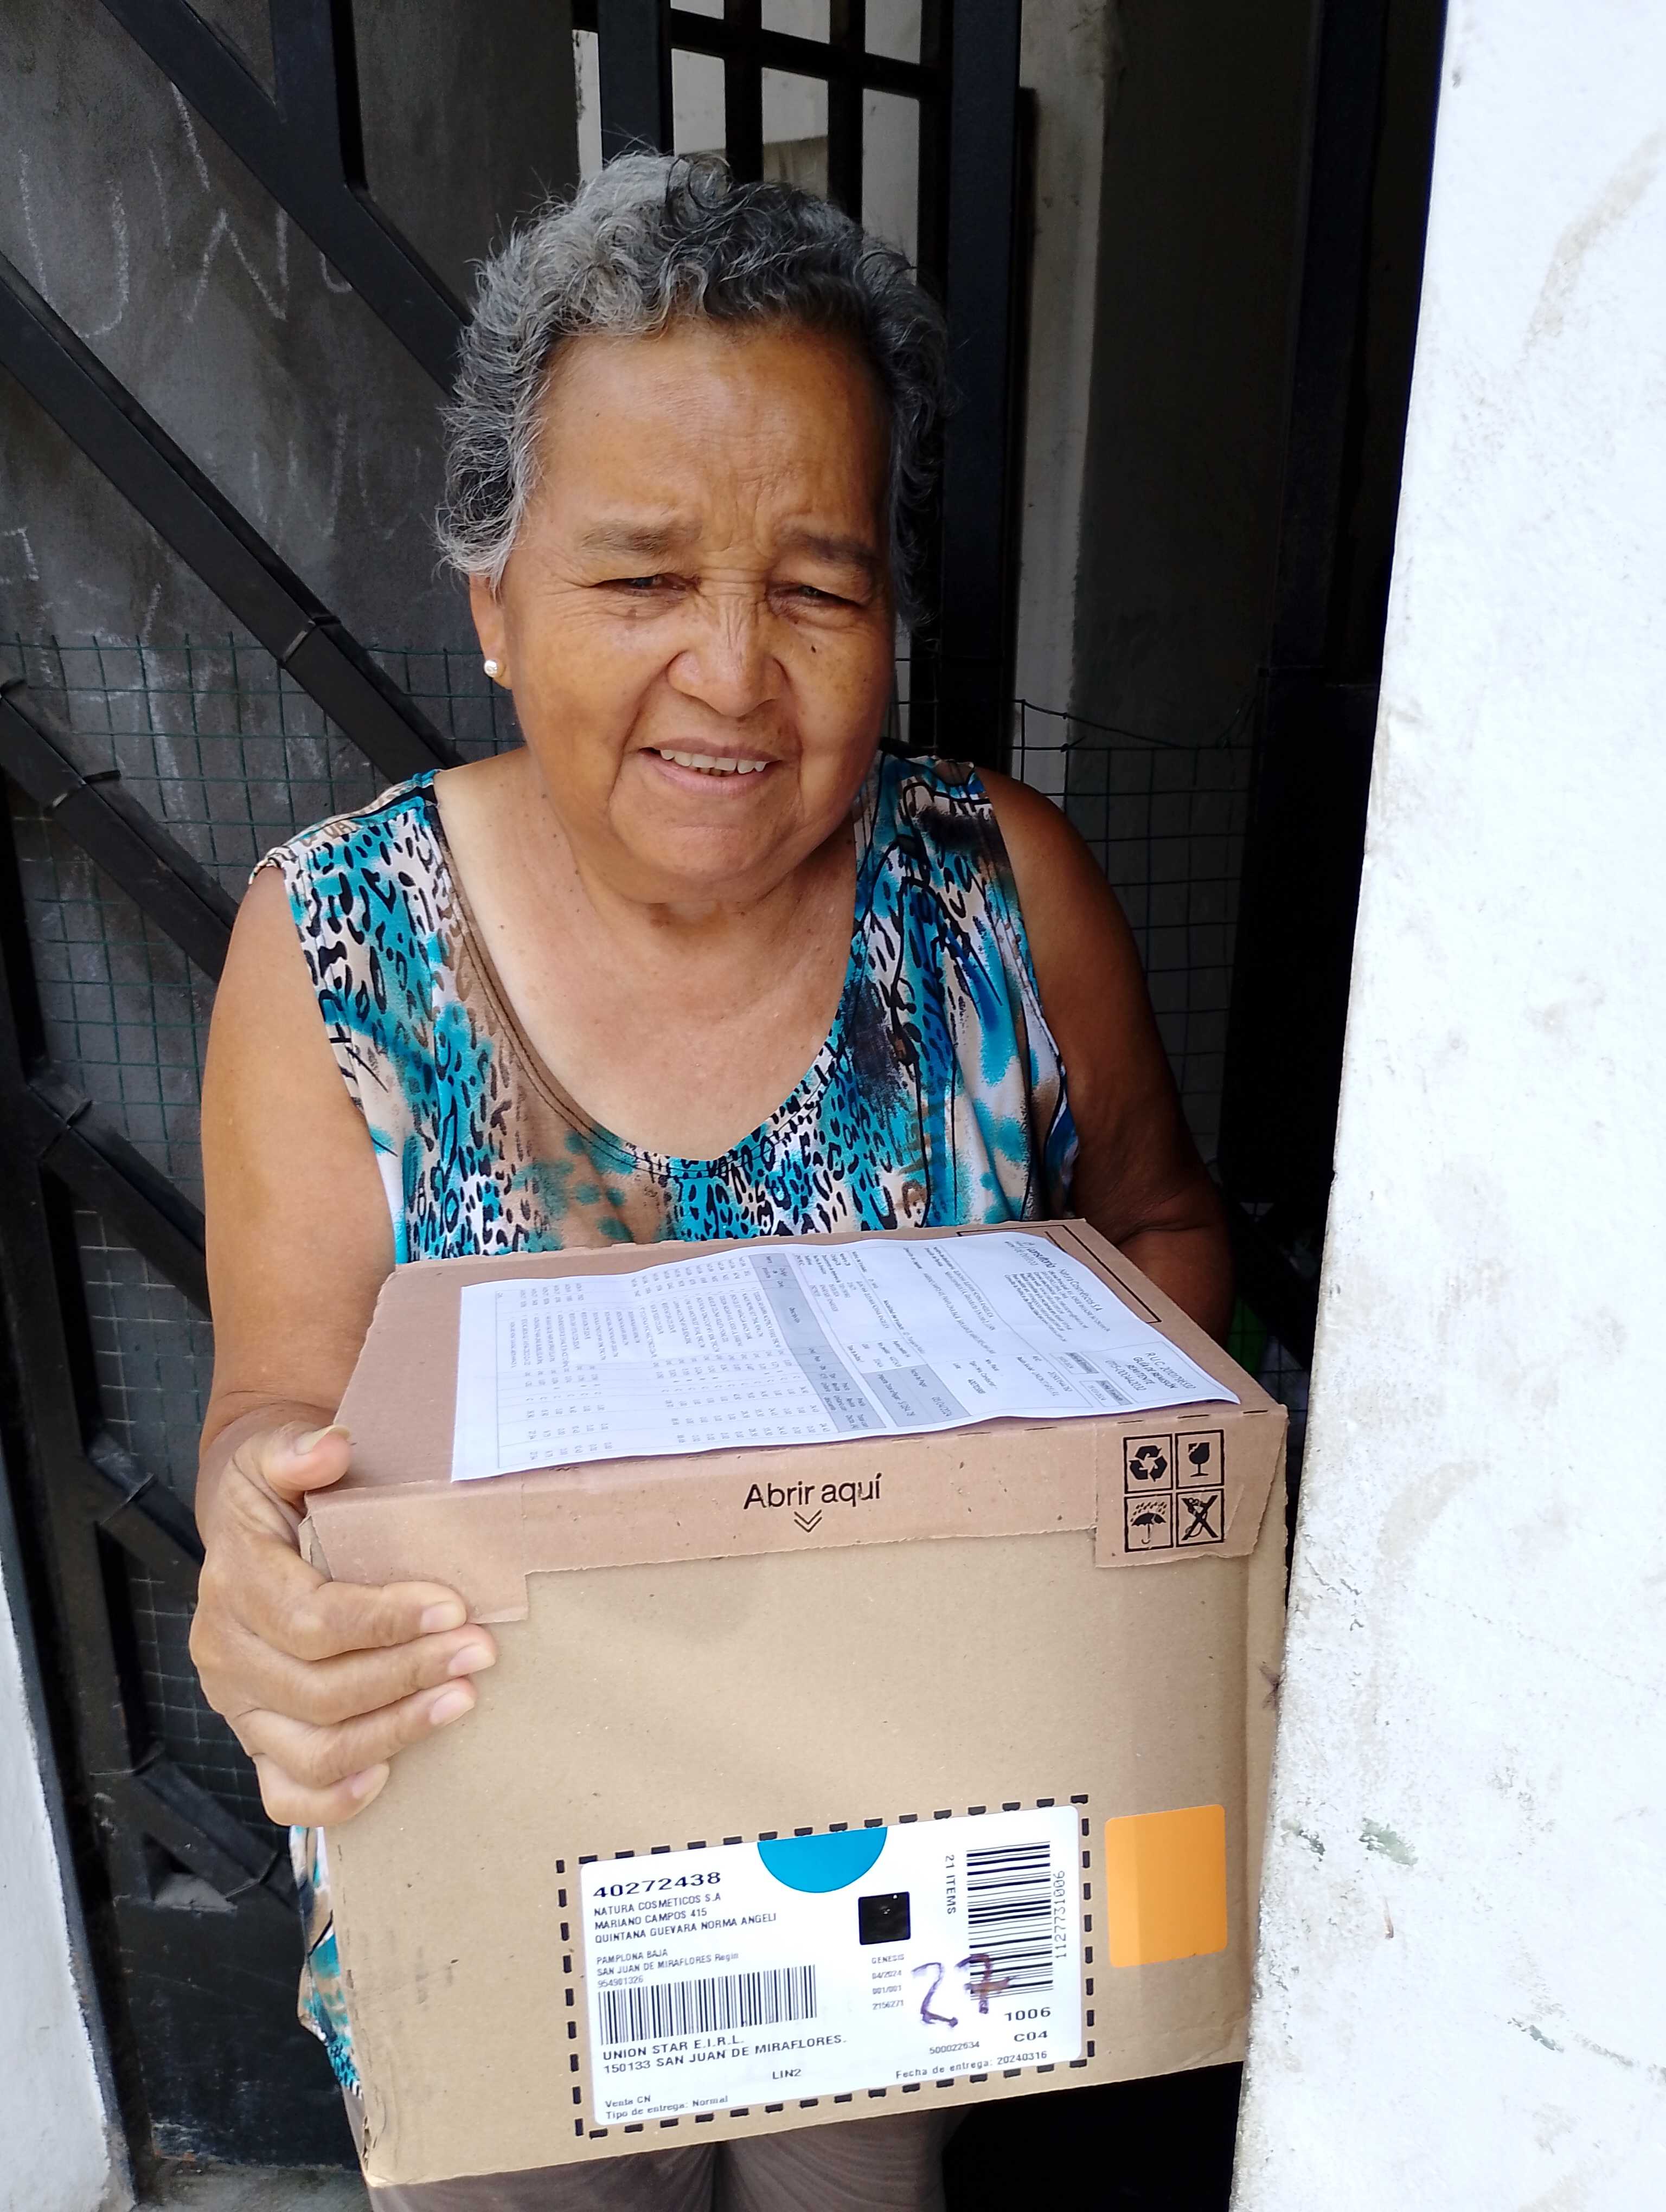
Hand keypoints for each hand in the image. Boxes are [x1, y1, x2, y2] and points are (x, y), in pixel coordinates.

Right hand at [190, 1420, 496, 1824]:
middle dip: (408, 1674)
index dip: (384, 1621)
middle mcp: (227, 1651)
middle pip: (319, 1690)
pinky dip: (334, 1799)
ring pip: (311, 1748)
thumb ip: (297, 1449)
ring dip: (393, 1731)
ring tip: (461, 1700)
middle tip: (480, 1652)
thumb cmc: (276, 1488)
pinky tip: (389, 1776)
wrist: (251, 1520)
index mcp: (234, 1582)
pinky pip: (284, 1791)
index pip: (311, 1620)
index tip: (453, 1608)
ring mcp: (239, 1703)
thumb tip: (331, 1448)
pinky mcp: (256, 1736)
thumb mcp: (273, 1450)